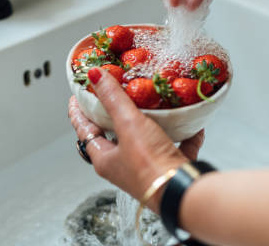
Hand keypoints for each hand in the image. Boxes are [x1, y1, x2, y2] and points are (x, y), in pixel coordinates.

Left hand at [68, 68, 204, 211]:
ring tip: (152, 105)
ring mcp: (148, 169)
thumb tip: (95, 76)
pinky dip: (183, 135)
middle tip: (114, 95)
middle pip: (114, 136)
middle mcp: (124, 167)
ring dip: (150, 124)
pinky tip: (192, 124)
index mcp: (105, 160)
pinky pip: (176, 147)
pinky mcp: (171, 170)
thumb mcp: (128, 124)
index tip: (77, 97)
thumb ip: (113, 98)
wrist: (182, 191)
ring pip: (146, 141)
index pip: (85, 131)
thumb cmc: (149, 164)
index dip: (79, 113)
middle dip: (115, 116)